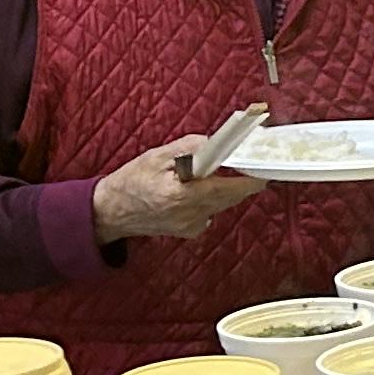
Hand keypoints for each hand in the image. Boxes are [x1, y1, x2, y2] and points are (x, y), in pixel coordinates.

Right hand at [92, 139, 269, 246]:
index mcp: (183, 195)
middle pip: (232, 196)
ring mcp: (193, 226)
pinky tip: (194, 190)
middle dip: (241, 179)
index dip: (250, 177)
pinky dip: (211, 198)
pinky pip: (212, 211)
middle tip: (244, 161)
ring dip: (225, 187)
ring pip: (223, 203)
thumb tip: (216, 142)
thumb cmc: (132, 181)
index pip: (229, 188)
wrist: (112, 211)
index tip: (261, 165)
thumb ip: (189, 149)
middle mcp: (192, 215)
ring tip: (210, 173)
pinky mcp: (191, 231)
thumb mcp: (157, 156)